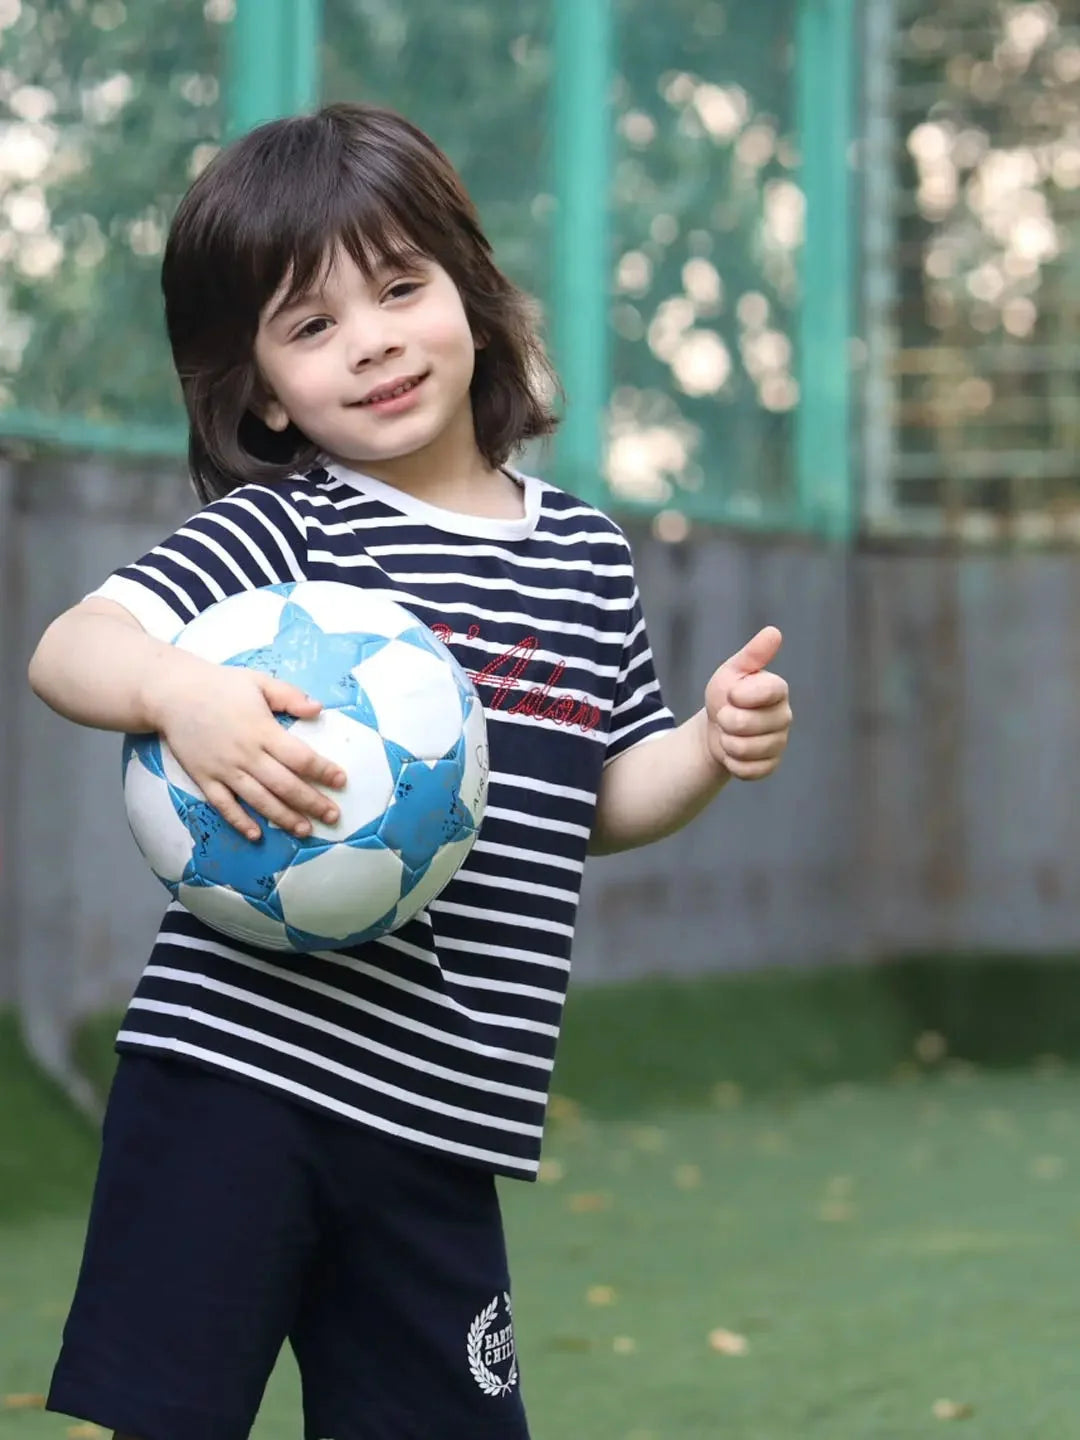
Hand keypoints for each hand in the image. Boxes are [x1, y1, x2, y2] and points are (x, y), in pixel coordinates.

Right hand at [148, 651, 346, 840]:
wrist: (171, 693)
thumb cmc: (219, 685)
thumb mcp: (259, 681)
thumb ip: (290, 696)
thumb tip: (319, 709)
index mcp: (262, 730)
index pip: (300, 757)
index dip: (323, 771)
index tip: (341, 781)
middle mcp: (245, 754)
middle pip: (284, 785)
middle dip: (311, 802)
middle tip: (333, 816)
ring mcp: (224, 769)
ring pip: (259, 800)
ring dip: (283, 817)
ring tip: (305, 830)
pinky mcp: (204, 778)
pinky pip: (224, 805)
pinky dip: (239, 822)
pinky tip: (256, 835)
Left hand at [704, 626, 791, 780]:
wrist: (716, 728)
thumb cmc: (727, 694)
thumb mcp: (733, 672)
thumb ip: (753, 655)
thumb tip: (774, 632)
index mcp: (778, 690)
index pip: (766, 691)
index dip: (740, 695)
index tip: (731, 693)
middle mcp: (785, 716)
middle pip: (748, 724)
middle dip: (726, 720)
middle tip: (725, 715)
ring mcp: (779, 743)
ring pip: (747, 749)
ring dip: (727, 742)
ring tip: (728, 733)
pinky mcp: (770, 765)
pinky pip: (748, 770)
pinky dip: (732, 763)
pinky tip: (733, 752)